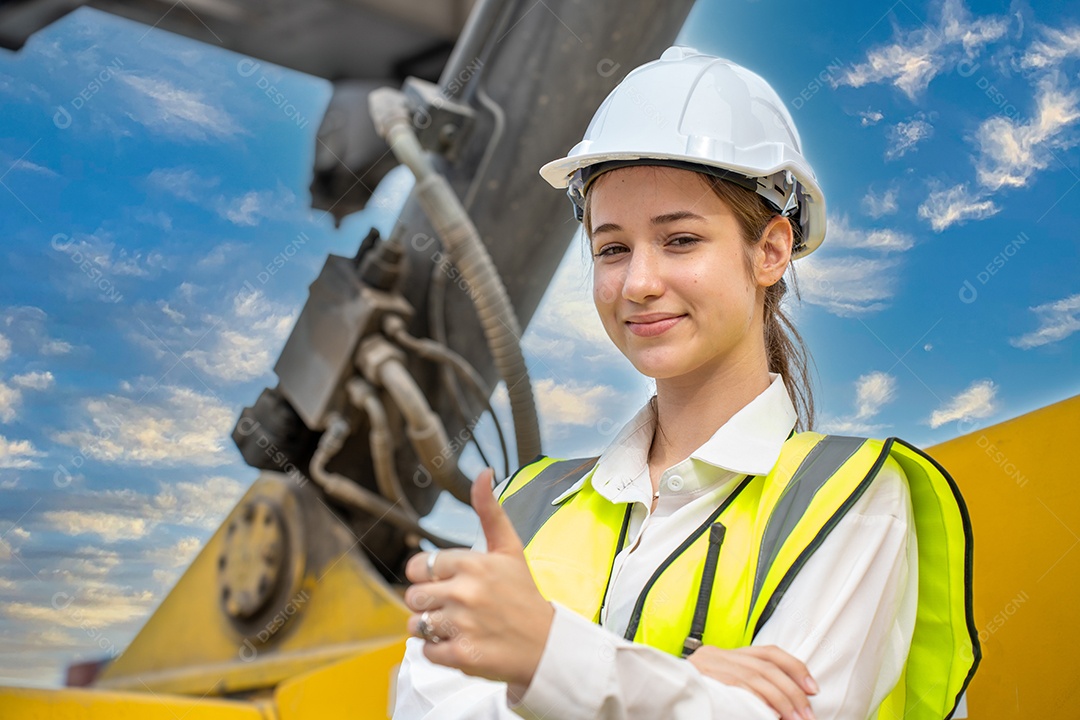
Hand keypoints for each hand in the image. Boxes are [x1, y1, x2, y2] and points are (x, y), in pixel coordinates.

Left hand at [404, 468, 554, 687]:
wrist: (547, 645)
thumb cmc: (523, 595)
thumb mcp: (509, 549)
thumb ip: (489, 511)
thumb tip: (483, 472)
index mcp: (472, 563)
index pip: (418, 566)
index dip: (429, 576)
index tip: (448, 582)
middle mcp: (465, 592)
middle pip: (413, 596)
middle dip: (429, 602)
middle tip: (455, 606)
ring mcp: (463, 625)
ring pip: (416, 624)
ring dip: (431, 628)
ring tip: (458, 626)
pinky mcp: (462, 655)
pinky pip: (426, 651)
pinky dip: (439, 651)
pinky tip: (462, 643)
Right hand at [687, 645, 817, 719]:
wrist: (654, 695)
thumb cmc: (689, 698)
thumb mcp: (719, 687)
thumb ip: (742, 687)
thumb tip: (780, 705)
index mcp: (722, 655)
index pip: (768, 653)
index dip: (795, 668)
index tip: (813, 689)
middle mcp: (716, 656)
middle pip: (766, 666)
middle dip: (793, 691)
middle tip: (807, 714)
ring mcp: (708, 668)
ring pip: (757, 677)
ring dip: (782, 700)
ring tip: (795, 719)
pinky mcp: (704, 681)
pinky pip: (740, 688)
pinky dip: (760, 702)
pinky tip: (771, 715)